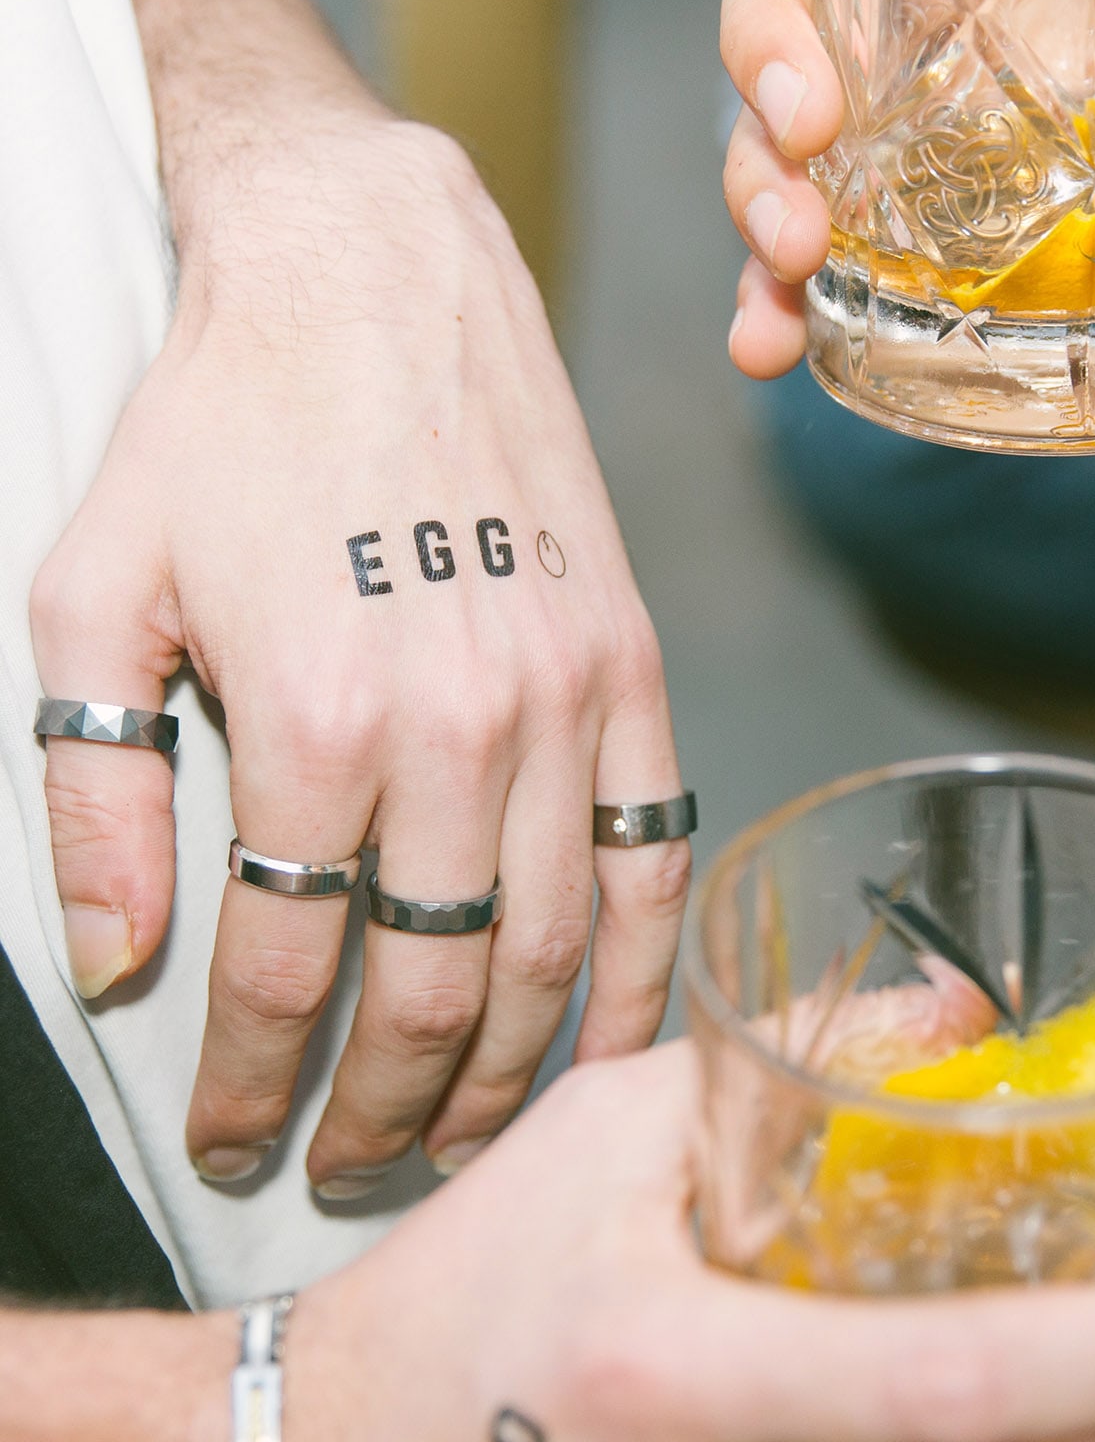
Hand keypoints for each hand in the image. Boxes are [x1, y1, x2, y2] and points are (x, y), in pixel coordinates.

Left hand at [30, 119, 687, 1193]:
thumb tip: (120, 964)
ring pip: (550, 955)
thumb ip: (93, 790)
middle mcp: (456, 730)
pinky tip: (604, 1051)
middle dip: (381, 1112)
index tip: (231, 1140)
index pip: (280, 968)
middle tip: (347, 1166)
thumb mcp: (91, 590)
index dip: (249, 1082)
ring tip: (457, 1141)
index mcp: (310, 720)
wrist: (374, 274)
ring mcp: (566, 704)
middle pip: (431, 992)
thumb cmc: (224, 425)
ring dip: (504, 1077)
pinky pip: (656, 863)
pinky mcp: (634, 673)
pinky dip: (639, 978)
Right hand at [721, 0, 1094, 378]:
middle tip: (806, 131)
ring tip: (791, 260)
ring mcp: (911, 116)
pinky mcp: (913, 216)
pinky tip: (768, 345)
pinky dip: (779, 298)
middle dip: (770, 61)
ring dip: (760, 195)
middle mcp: (938, 4)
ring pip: (782, 135)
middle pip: (792, 7)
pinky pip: (823, 248)